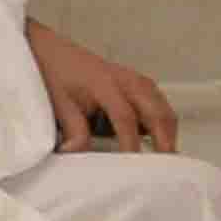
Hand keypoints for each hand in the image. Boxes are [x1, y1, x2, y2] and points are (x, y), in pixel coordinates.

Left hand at [31, 24, 176, 156]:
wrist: (52, 52)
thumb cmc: (55, 75)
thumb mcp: (59, 103)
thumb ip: (73, 129)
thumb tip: (77, 154)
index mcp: (105, 83)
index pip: (125, 117)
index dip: (131, 143)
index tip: (132, 165)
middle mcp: (127, 80)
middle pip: (157, 114)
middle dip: (165, 142)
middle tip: (164, 168)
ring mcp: (137, 80)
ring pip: (164, 111)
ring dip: (168, 135)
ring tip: (163, 160)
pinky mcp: (141, 84)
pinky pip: (161, 106)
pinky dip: (163, 125)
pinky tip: (157, 142)